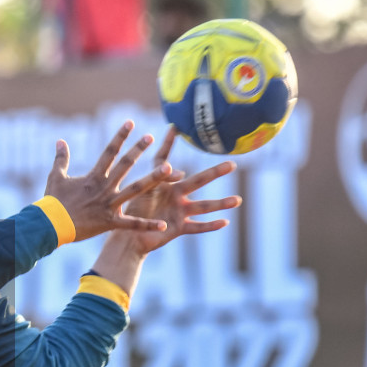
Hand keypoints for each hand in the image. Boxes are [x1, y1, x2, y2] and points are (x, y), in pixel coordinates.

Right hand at [44, 121, 175, 241]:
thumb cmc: (52, 202)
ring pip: (136, 189)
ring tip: (170, 169)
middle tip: (151, 137)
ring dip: (153, 179)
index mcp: (93, 176)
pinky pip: (133, 224)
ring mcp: (109, 204)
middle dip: (138, 150)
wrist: (49, 226)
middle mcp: (104, 187)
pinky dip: (148, 225)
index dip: (120, 136)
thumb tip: (60, 141)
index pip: (110, 151)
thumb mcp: (55, 177)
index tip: (131, 123)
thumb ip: (61, 158)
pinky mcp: (110, 222)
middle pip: (125, 165)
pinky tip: (165, 225)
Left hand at [118, 126, 241, 255]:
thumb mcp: (143, 192)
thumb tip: (181, 172)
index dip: (168, 144)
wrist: (129, 239)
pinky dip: (210, 225)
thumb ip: (158, 179)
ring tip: (237, 200)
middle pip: (198, 181)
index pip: (163, 160)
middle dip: (215, 173)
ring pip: (204, 206)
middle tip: (233, 164)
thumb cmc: (131, 216)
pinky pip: (197, 227)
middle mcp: (174, 195)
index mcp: (161, 184)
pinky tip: (225, 222)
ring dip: (220, 203)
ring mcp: (179, 211)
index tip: (173, 126)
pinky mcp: (179, 228)